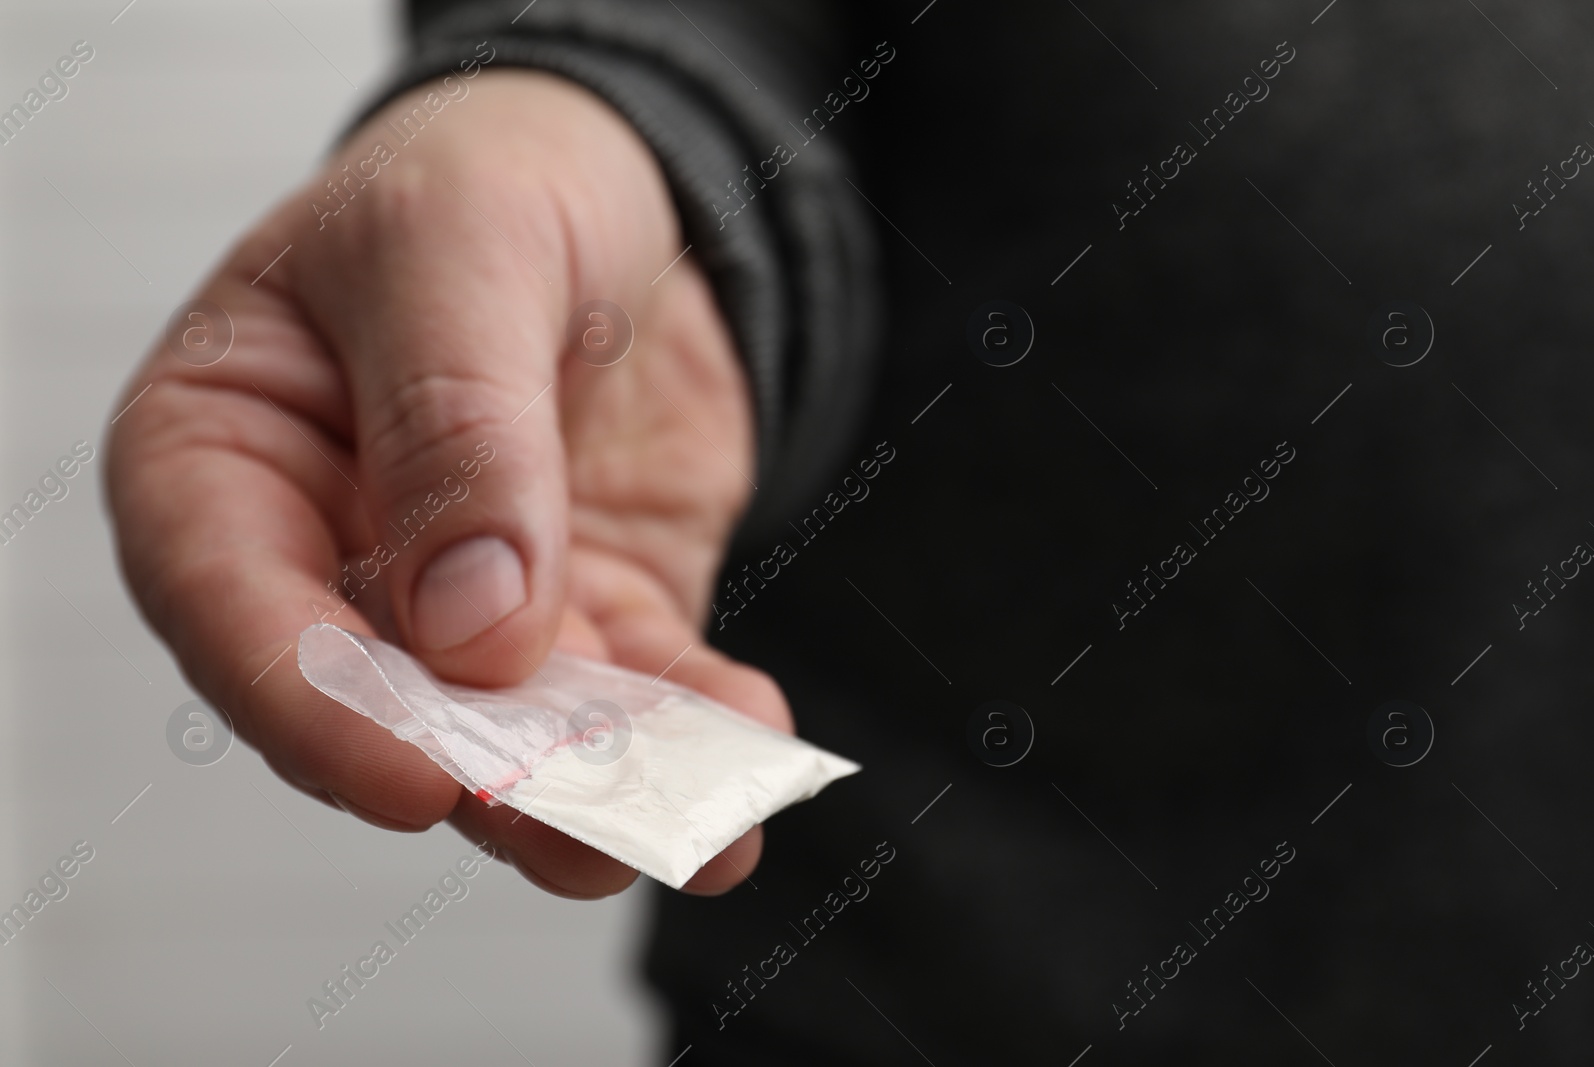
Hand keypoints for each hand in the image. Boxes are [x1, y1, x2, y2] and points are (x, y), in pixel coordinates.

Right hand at [107, 70, 787, 897]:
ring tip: (697, 820)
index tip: (416, 776)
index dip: (312, 706)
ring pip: (519, 734)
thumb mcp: (460, 248)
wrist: (622, 188)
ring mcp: (463, 602)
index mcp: (228, 449)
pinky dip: (692, 728)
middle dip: (492, 776)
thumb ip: (455, 422)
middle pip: (385, 703)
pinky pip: (635, 693)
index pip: (230, 601)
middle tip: (584, 829)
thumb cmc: (491, 177)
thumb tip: (473, 623)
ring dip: (607, 786)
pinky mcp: (584, 612)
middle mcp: (331, 551)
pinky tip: (747, 747)